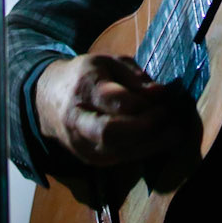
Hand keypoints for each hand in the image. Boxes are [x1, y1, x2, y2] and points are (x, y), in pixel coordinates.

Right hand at [34, 53, 186, 172]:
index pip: (116, 101)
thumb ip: (135, 76)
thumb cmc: (86, 76)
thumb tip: (161, 93)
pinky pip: (120, 159)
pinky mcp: (89, 159)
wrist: (47, 100)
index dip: (145, 103)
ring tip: (174, 132)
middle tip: (170, 118)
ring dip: (151, 144)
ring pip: (118, 151)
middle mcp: (79, 120)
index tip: (166, 98)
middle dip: (146, 128)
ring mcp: (82, 144)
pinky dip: (143, 151)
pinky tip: (159, 140)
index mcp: (85, 88)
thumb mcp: (109, 63)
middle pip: (111, 133)